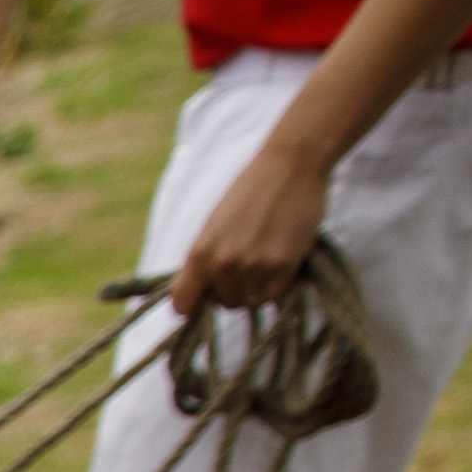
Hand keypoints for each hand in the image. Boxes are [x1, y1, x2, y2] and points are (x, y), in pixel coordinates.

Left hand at [164, 127, 335, 316]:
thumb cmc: (248, 192)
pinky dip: (275, 285)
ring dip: (255, 287)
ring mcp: (255, 267)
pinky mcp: (284, 266)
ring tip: (262, 259)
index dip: (191, 305)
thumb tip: (196, 295)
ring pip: (249, 300)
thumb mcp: (212, 226)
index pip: (182, 305)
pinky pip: (273, 295)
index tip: (201, 299)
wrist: (289, 166)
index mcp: (199, 254)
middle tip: (244, 265)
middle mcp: (224, 265)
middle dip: (230, 290)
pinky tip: (277, 261)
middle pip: (223, 303)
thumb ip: (202, 260)